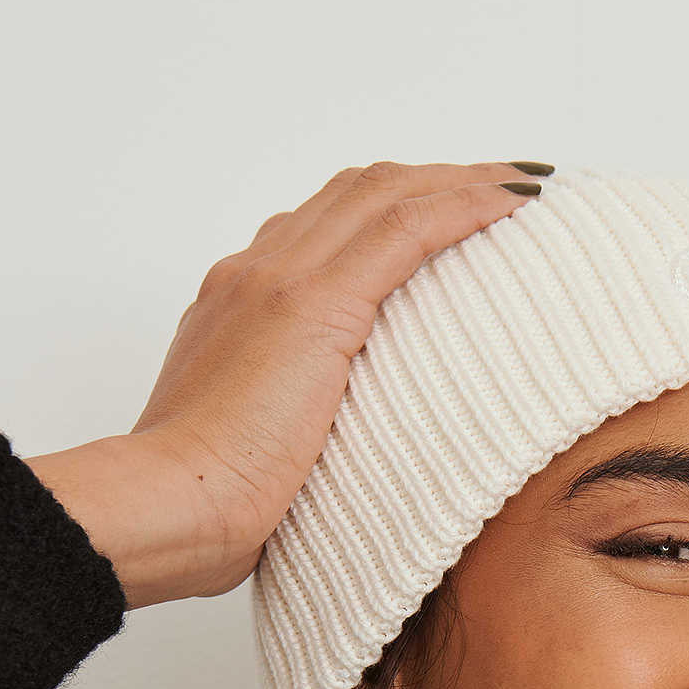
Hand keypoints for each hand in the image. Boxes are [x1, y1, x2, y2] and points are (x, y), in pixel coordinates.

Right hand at [29, 161, 545, 606]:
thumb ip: (288, 428)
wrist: (168, 507)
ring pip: (384, 195)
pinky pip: (404, 230)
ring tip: (520, 187)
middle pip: (356, 195)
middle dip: (432, 182)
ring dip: (459, 182)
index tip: (441, 222)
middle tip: (498, 190)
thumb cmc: (202, 506)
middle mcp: (255, 274)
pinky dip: (463, 207)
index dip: (388, 212)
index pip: (322, 230)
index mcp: (237, 304)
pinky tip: (511, 205)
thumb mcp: (253, 450)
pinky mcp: (314, 305)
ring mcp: (280, 280)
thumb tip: (319, 458)